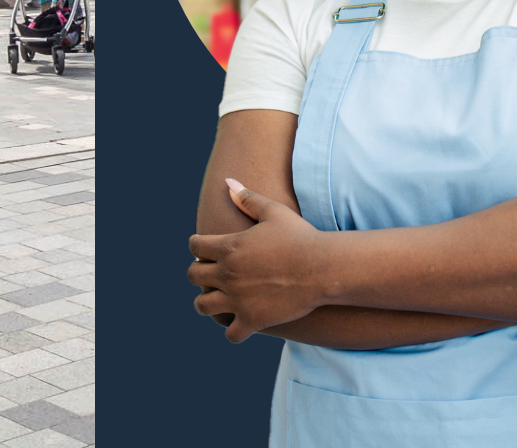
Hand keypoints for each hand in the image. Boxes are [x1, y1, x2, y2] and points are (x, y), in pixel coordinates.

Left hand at [188, 179, 327, 342]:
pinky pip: (230, 333)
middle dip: (198, 274)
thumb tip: (227, 182)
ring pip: (203, 306)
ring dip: (206, 302)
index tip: (207, 250)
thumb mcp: (273, 211)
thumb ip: (247, 198)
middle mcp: (227, 274)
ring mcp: (238, 299)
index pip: (194, 246)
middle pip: (193, 275)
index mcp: (228, 247)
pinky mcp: (253, 320)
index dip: (199, 247)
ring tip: (215, 301)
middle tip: (210, 275)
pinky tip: (240, 324)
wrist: (323, 268)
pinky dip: (233, 330)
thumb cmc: (300, 236)